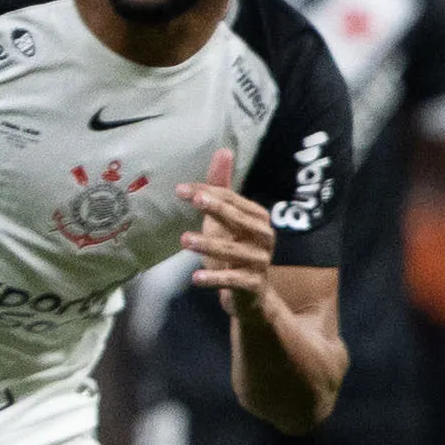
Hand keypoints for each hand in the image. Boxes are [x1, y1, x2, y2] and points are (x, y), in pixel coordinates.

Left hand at [176, 149, 278, 311]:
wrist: (249, 293)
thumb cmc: (234, 249)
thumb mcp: (225, 219)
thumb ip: (221, 188)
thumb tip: (223, 150)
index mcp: (257, 217)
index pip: (232, 200)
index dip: (208, 193)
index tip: (181, 189)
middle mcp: (263, 236)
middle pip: (238, 220)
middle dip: (217, 210)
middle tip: (194, 201)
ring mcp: (260, 261)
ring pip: (234, 251)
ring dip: (208, 245)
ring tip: (183, 240)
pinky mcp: (253, 284)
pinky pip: (234, 280)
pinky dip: (215, 279)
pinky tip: (195, 278)